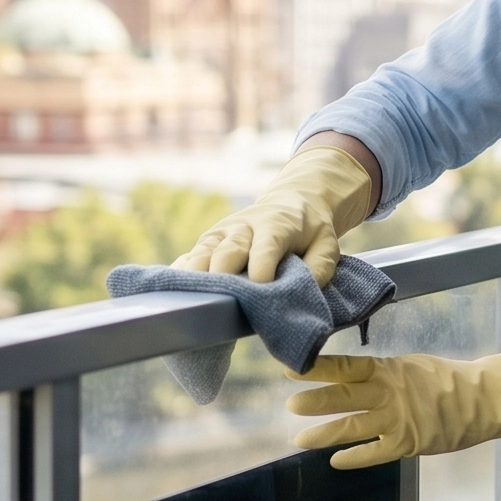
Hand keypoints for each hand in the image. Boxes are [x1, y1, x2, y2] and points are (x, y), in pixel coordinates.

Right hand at [174, 142, 375, 282]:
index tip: (260, 287)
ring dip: (198, 274)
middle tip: (222, 298)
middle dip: (224, 273)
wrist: (290, 203)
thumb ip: (320, 267)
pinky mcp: (208, 241)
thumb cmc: (309, 231)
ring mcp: (222, 233)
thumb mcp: (327, 244)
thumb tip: (303, 291)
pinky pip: (191, 255)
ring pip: (205, 252)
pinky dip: (182, 270)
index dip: (261, 266)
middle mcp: (244, 227)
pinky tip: (173, 288)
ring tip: (191, 296)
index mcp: (276, 225)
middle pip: (229, 250)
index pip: (265, 246)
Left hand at [288, 329, 500, 468]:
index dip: (317, 368)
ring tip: (300, 438)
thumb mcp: (410, 367)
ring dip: (324, 433)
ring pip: (353, 426)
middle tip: (290, 404)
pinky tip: (335, 461)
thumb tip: (349, 376)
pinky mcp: (409, 442)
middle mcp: (389, 392)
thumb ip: (381, 374)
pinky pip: (375, 452)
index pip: (346, 366)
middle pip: (343, 396)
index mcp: (388, 369)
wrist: (483, 399)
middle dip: (315, 400)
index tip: (290, 367)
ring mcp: (398, 418)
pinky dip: (354, 457)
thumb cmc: (446, 382)